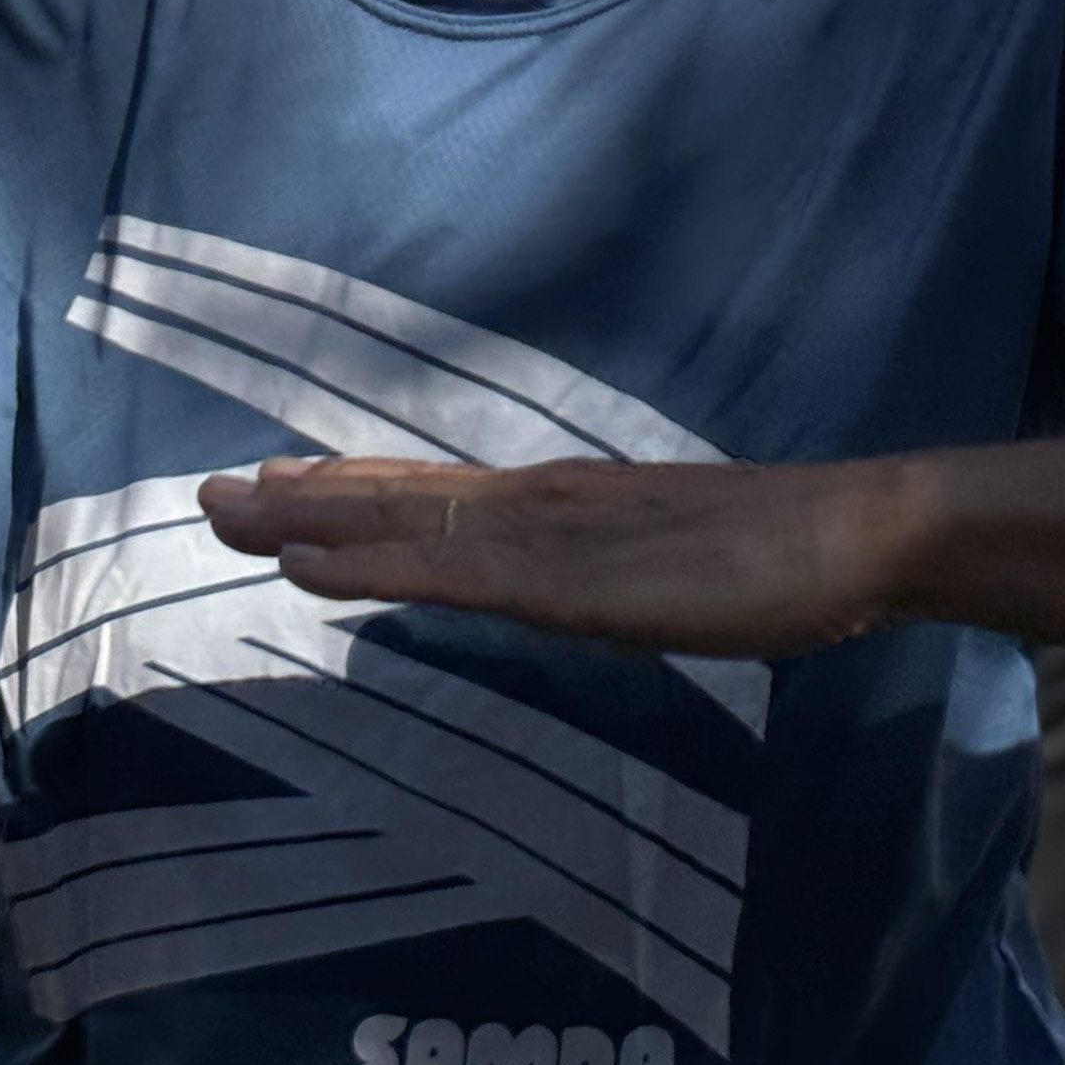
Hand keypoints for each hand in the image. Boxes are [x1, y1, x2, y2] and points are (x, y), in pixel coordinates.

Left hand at [199, 455, 912, 659]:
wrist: (849, 534)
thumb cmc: (781, 552)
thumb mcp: (671, 561)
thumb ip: (614, 564)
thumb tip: (578, 579)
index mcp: (565, 503)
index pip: (439, 490)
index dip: (355, 488)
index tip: (279, 484)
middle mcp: (540, 502)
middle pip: (402, 493)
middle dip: (306, 497)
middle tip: (214, 493)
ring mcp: (549, 532)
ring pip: (406, 520)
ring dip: (315, 518)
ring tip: (234, 513)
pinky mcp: (564, 577)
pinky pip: (444, 571)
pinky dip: (367, 562)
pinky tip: (313, 565)